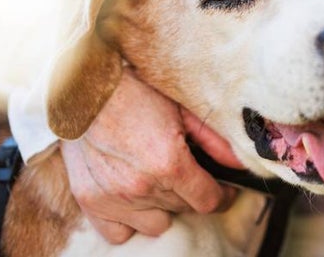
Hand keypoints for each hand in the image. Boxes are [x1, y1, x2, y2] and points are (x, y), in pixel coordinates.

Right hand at [59, 69, 243, 243]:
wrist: (85, 90)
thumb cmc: (136, 94)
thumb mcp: (182, 110)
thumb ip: (214, 141)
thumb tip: (238, 163)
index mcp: (169, 163)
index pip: (208, 201)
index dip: (222, 196)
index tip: (222, 189)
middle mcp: (142, 186)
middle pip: (184, 209)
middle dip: (191, 193)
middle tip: (184, 171)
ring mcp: (114, 198)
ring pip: (156, 224)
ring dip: (162, 206)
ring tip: (157, 181)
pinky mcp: (91, 202)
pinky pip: (120, 233)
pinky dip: (130, 221)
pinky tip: (133, 199)